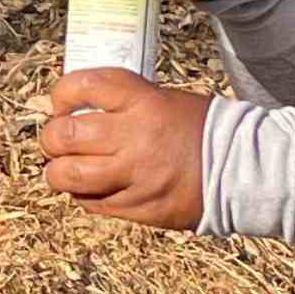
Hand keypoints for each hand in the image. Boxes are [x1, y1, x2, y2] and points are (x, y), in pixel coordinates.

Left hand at [40, 66, 209, 229]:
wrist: (243, 169)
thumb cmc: (202, 129)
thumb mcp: (165, 100)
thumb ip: (126, 103)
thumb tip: (82, 108)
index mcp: (142, 101)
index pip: (83, 86)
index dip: (61, 94)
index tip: (61, 103)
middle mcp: (134, 137)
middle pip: (64, 135)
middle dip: (51, 138)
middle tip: (56, 140)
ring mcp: (135, 175)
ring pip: (68, 175)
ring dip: (57, 172)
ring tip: (62, 170)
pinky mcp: (139, 207)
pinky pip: (93, 203)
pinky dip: (84, 196)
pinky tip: (91, 189)